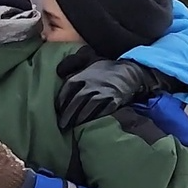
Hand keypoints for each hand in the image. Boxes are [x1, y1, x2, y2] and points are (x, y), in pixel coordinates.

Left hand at [56, 57, 182, 130]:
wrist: (130, 71)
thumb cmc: (106, 67)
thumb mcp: (88, 59)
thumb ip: (72, 62)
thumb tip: (58, 71)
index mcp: (84, 75)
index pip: (67, 89)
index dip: (61, 101)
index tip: (57, 110)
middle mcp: (92, 84)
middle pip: (76, 101)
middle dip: (68, 115)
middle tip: (62, 125)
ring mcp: (104, 93)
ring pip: (88, 108)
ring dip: (79, 119)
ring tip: (73, 128)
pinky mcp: (115, 101)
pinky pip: (103, 112)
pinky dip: (95, 119)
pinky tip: (89, 125)